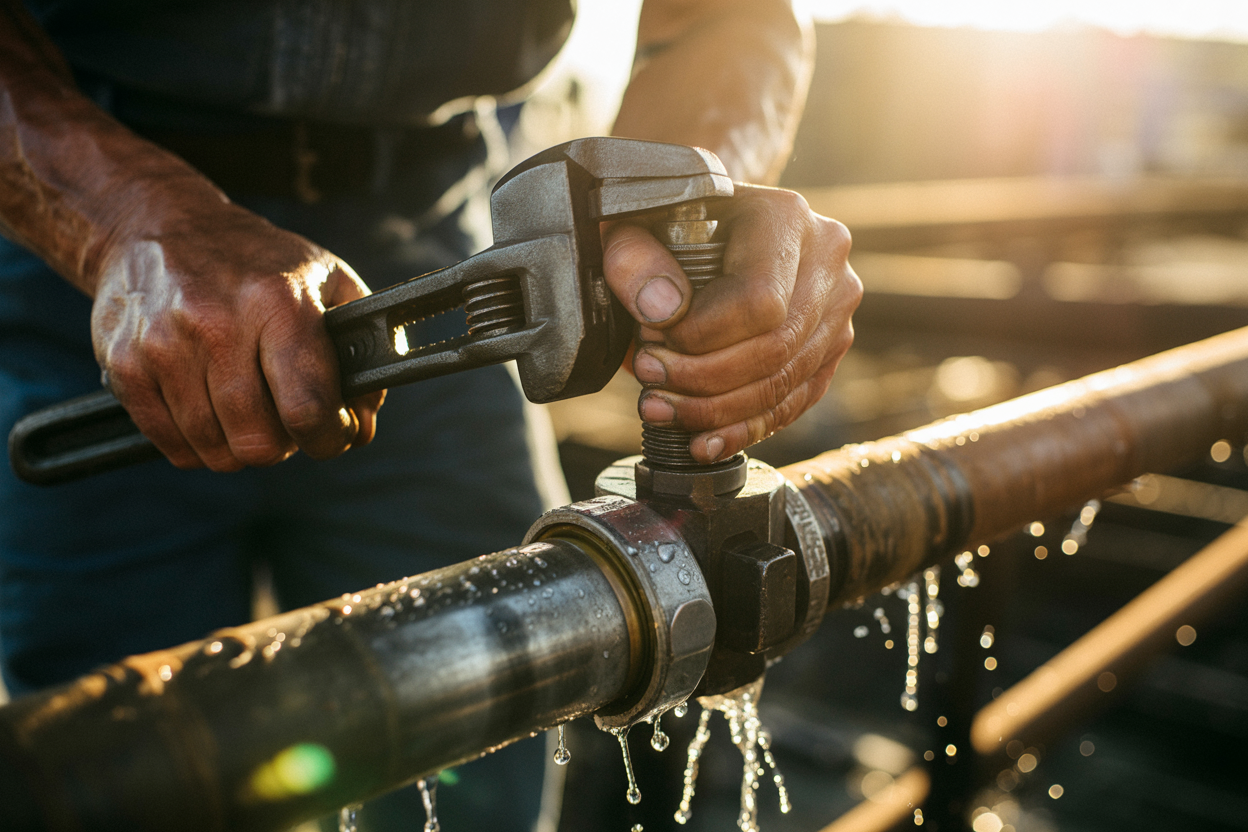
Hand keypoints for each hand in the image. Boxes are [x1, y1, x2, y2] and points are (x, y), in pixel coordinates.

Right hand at [91, 201, 383, 471]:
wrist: (159, 223)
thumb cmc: (257, 262)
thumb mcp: (326, 281)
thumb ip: (358, 353)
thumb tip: (361, 427)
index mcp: (279, 303)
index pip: (307, 407)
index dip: (328, 437)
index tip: (332, 434)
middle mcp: (219, 323)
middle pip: (259, 440)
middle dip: (282, 445)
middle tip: (283, 422)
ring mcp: (165, 345)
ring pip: (215, 450)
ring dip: (239, 448)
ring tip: (246, 414)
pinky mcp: (126, 364)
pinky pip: (171, 444)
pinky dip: (197, 446)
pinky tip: (209, 414)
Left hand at [603, 184, 860, 462]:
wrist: (702, 225)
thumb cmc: (667, 223)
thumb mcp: (634, 224)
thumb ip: (635, 259)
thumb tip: (662, 311)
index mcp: (786, 217)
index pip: (758, 301)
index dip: (701, 338)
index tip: (651, 343)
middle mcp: (826, 259)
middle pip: (776, 348)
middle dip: (704, 381)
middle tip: (650, 387)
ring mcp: (836, 306)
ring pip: (785, 382)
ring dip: (718, 412)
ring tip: (662, 411)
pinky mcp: (830, 347)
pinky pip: (795, 402)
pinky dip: (746, 429)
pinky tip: (704, 443)